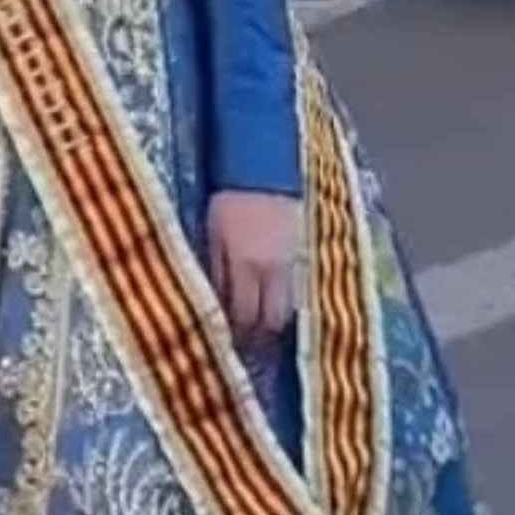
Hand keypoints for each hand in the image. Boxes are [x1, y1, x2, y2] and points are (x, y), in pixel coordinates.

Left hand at [209, 189, 301, 343]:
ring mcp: (290, 265)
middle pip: (267, 321)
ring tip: (259, 331)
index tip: (224, 343)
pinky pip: (295, 294)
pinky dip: (283, 305)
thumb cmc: (230, 201)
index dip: (233, 333)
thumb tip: (212, 305)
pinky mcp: (303, 259)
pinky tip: (273, 308)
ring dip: (272, 325)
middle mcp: (270, 269)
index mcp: (243, 262)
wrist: (265, 171)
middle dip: (255, 337)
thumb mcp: (212, 233)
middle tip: (244, 343)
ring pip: (286, 312)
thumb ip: (215, 271)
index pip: (241, 314)